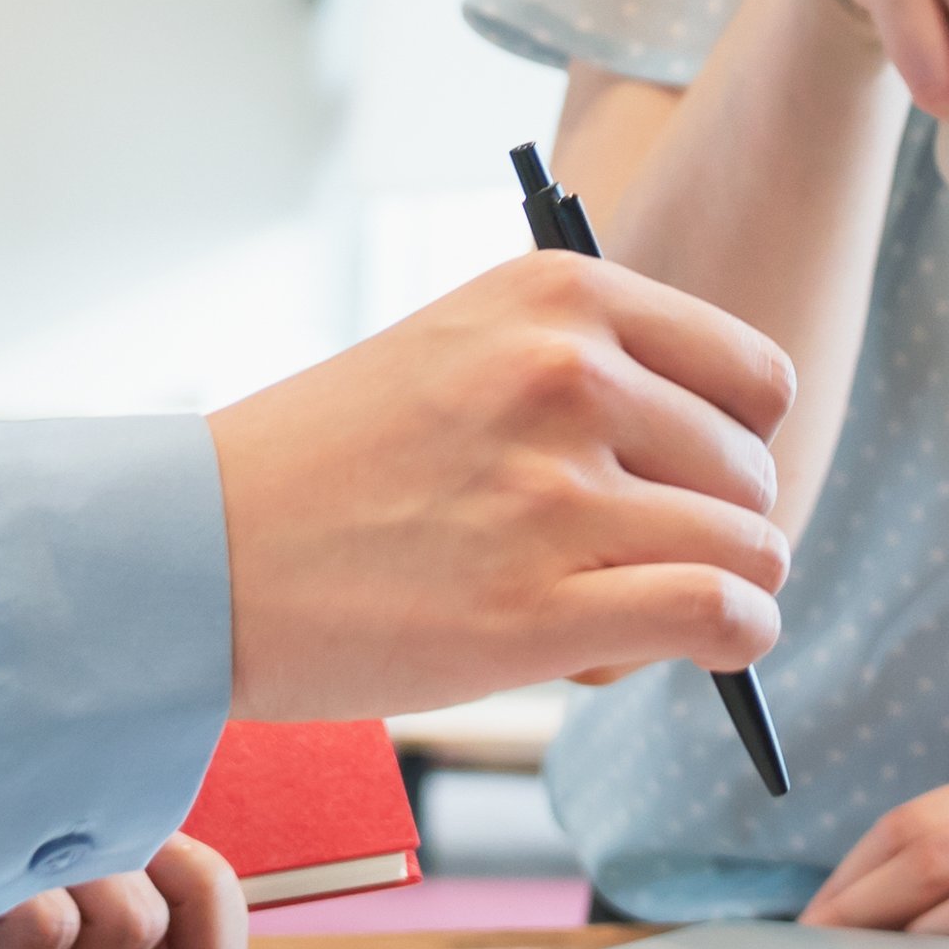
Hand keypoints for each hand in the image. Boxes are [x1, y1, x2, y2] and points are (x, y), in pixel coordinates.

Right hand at [207, 251, 792, 720]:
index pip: (754, 377)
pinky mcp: (535, 610)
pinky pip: (719, 614)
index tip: (692, 482)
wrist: (194, 555)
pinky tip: (715, 650)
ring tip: (651, 605)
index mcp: (561, 297)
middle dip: (718, 525)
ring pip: (750, 546)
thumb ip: (592, 370)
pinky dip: (738, 640)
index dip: (738, 444)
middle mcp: (570, 376)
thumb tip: (731, 450)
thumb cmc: (330, 462)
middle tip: (643, 559)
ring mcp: (553, 493)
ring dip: (726, 590)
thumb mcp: (466, 350)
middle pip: (750, 470)